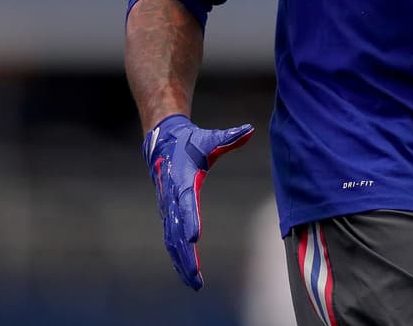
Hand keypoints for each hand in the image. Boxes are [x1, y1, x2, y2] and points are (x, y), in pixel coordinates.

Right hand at [142, 114, 253, 288]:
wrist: (163, 144)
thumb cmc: (190, 144)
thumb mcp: (210, 140)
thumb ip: (229, 138)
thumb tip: (250, 130)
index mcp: (183, 180)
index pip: (186, 202)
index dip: (189, 219)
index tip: (194, 238)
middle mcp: (172, 198)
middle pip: (176, 231)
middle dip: (185, 255)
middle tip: (197, 276)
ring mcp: (167, 208)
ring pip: (171, 241)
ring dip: (182, 263)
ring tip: (195, 283)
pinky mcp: (167, 215)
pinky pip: (169, 240)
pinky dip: (177, 258)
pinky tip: (187, 273)